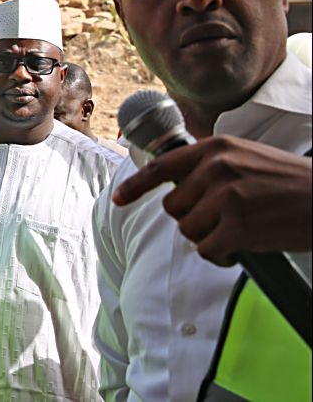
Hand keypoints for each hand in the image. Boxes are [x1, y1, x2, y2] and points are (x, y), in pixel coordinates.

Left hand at [114, 135, 312, 265]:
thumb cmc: (288, 182)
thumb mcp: (244, 157)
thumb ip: (209, 166)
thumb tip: (174, 187)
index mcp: (215, 148)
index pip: (162, 167)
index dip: (136, 186)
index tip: (118, 200)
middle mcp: (216, 167)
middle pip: (173, 206)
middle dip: (192, 219)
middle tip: (221, 221)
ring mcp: (227, 196)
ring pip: (188, 229)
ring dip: (208, 238)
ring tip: (236, 232)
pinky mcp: (239, 225)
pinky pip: (208, 250)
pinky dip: (220, 257)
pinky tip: (239, 250)